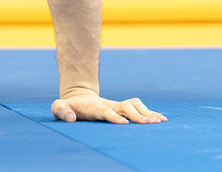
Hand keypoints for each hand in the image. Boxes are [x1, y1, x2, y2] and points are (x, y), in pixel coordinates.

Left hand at [52, 90, 166, 124]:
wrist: (78, 97)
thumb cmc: (69, 106)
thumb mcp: (59, 107)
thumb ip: (61, 110)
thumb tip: (70, 117)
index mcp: (94, 107)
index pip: (106, 111)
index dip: (114, 117)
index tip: (124, 123)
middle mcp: (109, 105)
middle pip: (125, 107)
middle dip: (136, 115)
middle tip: (148, 124)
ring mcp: (117, 106)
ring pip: (134, 106)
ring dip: (146, 113)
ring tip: (158, 122)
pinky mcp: (123, 108)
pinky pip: (139, 108)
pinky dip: (151, 113)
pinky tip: (162, 120)